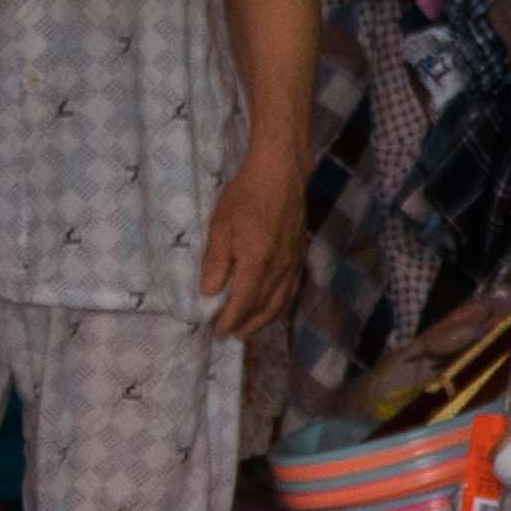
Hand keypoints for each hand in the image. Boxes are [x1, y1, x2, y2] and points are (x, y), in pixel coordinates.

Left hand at [199, 149, 306, 342]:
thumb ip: (215, 263)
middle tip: (231, 335)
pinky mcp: (300, 255)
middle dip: (247, 325)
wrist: (280, 175)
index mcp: (257, 263)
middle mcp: (280, 269)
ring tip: (249, 329)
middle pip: (264, 307)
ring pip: (281, 301)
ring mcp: (294, 263)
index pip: (243, 302)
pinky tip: (273, 307)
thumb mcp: (219, 227)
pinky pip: (292, 289)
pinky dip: (281, 304)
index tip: (217, 331)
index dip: (230, 320)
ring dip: (265, 319)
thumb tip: (209, 293)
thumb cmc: (244, 197)